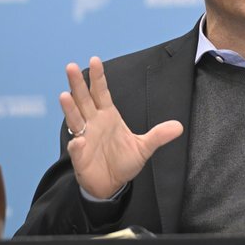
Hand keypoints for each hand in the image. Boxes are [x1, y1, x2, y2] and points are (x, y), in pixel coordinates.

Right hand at [60, 56, 182, 198]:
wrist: (112, 184)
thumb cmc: (124, 161)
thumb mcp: (144, 147)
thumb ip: (158, 135)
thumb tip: (179, 127)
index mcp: (108, 115)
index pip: (101, 92)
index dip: (97, 77)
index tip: (94, 60)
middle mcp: (93, 123)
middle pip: (83, 99)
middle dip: (77, 84)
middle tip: (71, 67)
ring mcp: (84, 137)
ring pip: (75, 119)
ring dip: (70, 108)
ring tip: (65, 95)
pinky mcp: (80, 156)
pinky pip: (77, 148)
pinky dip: (76, 144)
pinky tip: (78, 141)